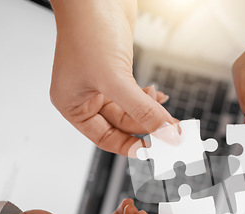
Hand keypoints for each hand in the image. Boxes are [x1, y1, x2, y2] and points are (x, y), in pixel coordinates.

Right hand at [50, 0, 178, 155]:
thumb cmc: (88, 30)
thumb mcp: (115, 79)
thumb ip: (142, 111)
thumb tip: (166, 135)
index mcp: (72, 105)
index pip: (105, 138)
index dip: (131, 147)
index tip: (156, 152)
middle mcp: (86, 96)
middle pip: (122, 125)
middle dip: (147, 128)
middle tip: (171, 134)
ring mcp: (103, 83)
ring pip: (132, 110)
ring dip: (151, 113)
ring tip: (170, 117)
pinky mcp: (118, 71)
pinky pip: (136, 95)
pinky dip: (149, 98)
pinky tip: (161, 98)